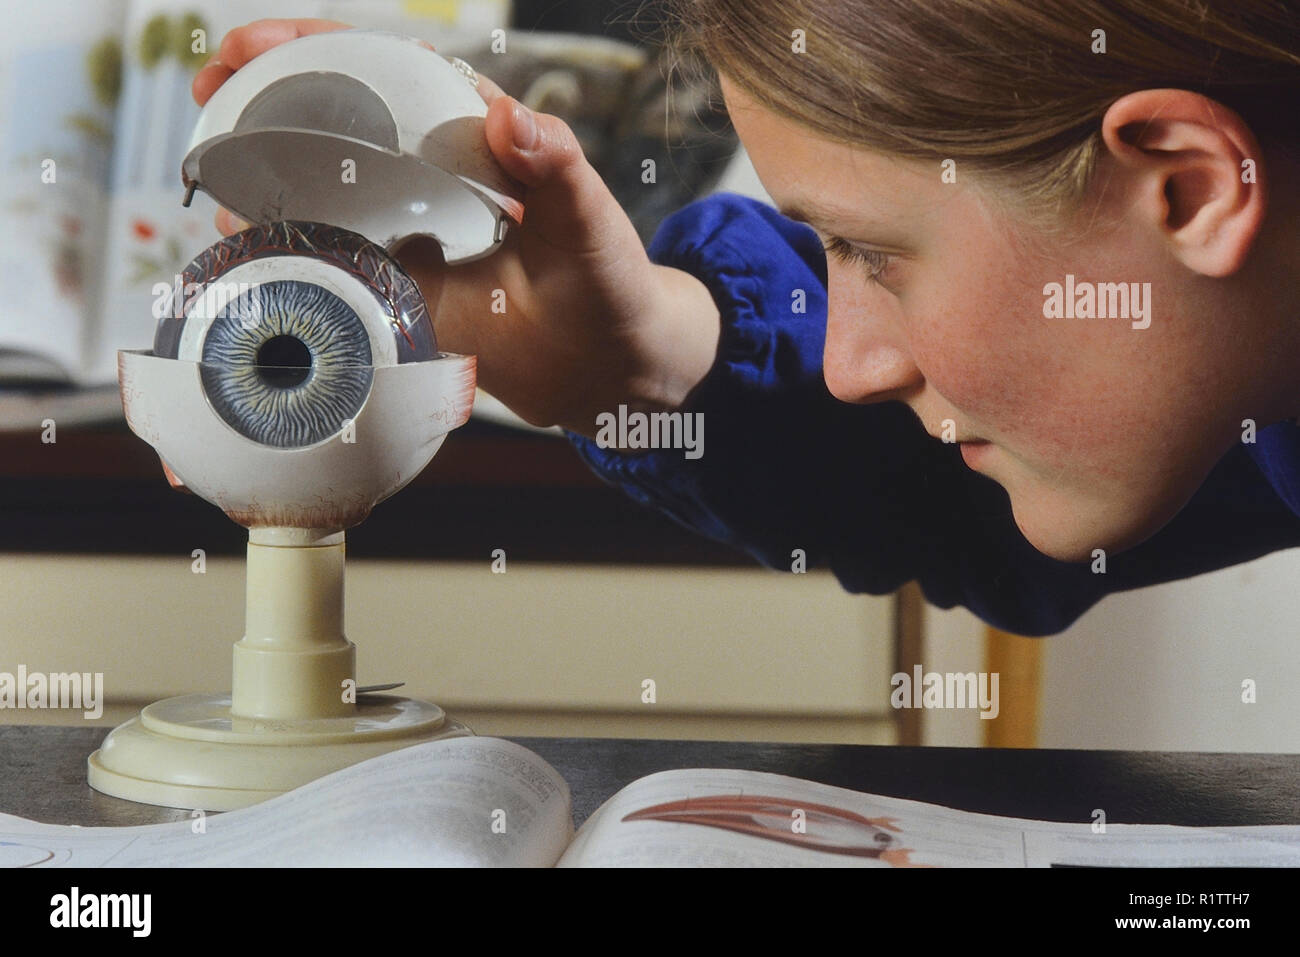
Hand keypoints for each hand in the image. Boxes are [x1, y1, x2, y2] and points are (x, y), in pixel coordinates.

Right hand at [195, 19, 720, 433]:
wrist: (610, 369)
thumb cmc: (610, 284)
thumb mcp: (589, 220)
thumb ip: (556, 167)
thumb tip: (511, 116)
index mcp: (475, 142)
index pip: (389, 73)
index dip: (318, 49)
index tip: (260, 44)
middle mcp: (433, 180)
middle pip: (337, 121)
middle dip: (267, 97)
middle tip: (210, 94)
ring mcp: (410, 235)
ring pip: (323, 189)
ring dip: (264, 172)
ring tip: (214, 170)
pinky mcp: (402, 292)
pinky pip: (335, 262)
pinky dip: (289, 246)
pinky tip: (250, 239)